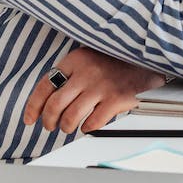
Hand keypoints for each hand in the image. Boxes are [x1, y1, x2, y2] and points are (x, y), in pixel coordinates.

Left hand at [22, 46, 164, 135]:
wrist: (151, 54)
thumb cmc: (118, 59)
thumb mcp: (91, 57)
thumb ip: (71, 73)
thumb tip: (47, 101)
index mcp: (76, 60)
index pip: (44, 86)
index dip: (33, 107)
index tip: (30, 119)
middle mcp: (86, 72)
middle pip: (55, 106)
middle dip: (49, 121)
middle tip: (51, 126)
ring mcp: (102, 86)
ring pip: (71, 117)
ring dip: (67, 127)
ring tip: (70, 126)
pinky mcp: (117, 99)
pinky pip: (93, 123)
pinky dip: (87, 128)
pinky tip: (89, 124)